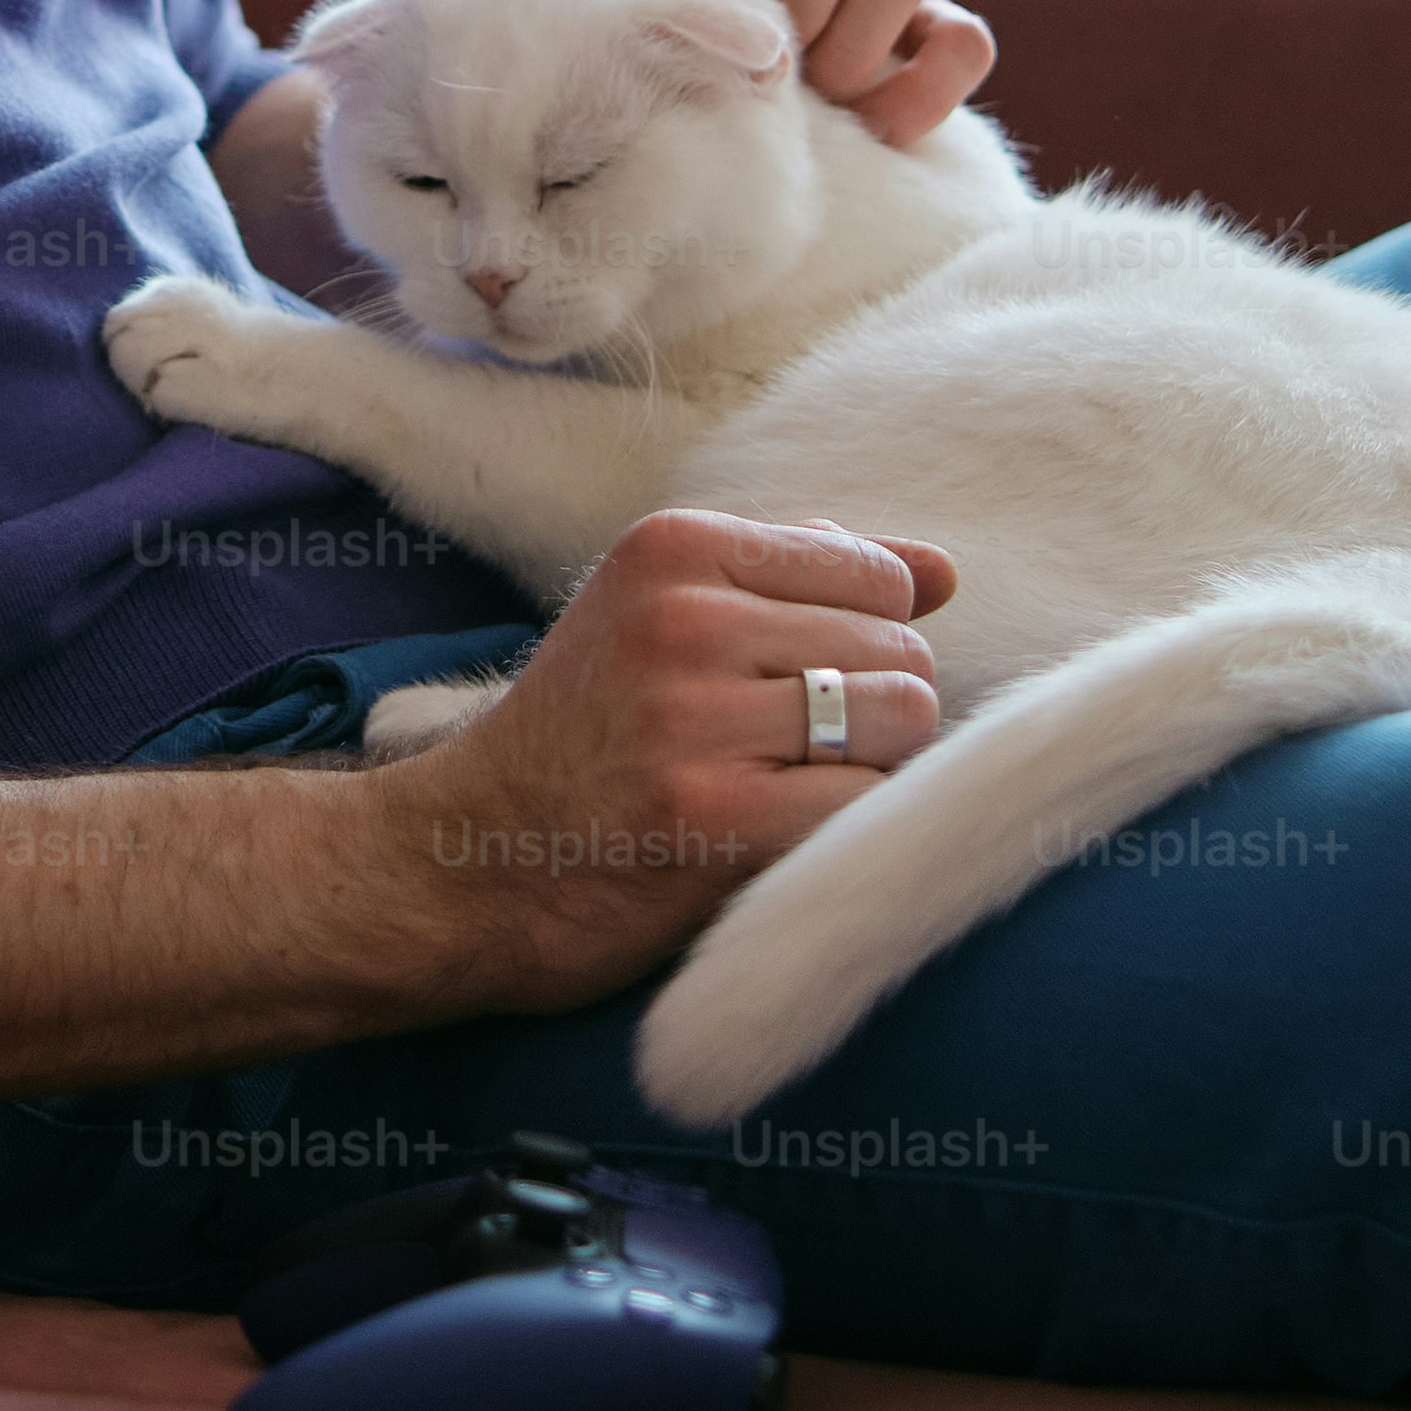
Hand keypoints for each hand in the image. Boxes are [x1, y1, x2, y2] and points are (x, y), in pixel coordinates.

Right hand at [386, 508, 958, 1014]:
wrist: (464, 864)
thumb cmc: (586, 739)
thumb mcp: (664, 617)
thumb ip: (804, 581)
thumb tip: (946, 572)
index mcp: (673, 547)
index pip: (876, 577)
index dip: (860, 648)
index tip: (783, 694)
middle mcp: (685, 619)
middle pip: (899, 653)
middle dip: (870, 716)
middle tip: (782, 762)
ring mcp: (696, 721)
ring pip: (902, 722)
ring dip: (870, 775)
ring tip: (785, 795)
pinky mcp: (715, 819)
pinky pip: (867, 806)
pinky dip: (845, 835)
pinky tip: (776, 844)